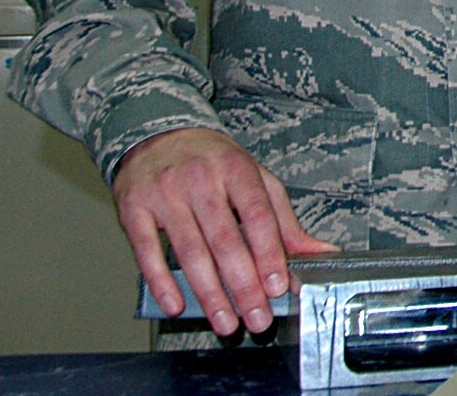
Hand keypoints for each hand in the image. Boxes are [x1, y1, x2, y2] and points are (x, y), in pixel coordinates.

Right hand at [113, 127, 335, 336]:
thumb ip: (284, 221)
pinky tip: (177, 305)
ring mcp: (165, 193)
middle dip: (243, 285)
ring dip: (209, 293)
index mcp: (236, 169)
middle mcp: (201, 179)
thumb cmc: (213, 163)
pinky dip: (161, 282)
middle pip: (225, 240)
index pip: (257, 215)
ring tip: (225, 322)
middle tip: (257, 318)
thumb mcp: (255, 179)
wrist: (158, 135)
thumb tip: (322, 253)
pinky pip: (147, 250)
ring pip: (190, 251)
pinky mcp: (133, 207)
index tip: (278, 286)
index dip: (269, 253)